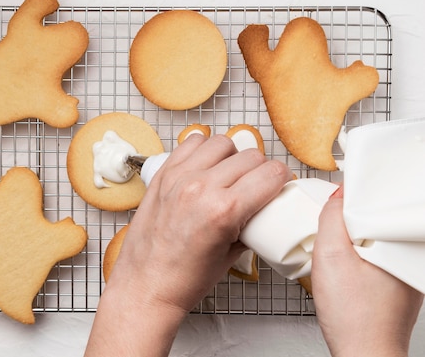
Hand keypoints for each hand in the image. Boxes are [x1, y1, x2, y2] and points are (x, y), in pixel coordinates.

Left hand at [85, 134, 291, 355]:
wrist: (146, 285)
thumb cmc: (183, 279)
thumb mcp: (232, 255)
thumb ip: (252, 224)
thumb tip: (264, 206)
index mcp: (224, 210)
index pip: (271, 173)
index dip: (281, 178)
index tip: (279, 184)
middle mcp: (201, 188)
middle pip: (250, 156)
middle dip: (260, 170)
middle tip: (256, 186)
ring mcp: (179, 178)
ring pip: (222, 143)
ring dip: (232, 156)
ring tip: (229, 175)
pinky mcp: (163, 174)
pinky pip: (191, 143)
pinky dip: (203, 150)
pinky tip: (205, 167)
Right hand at [312, 186, 423, 356]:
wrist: (363, 354)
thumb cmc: (354, 317)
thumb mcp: (331, 257)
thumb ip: (332, 219)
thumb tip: (339, 195)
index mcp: (404, 244)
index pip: (378, 202)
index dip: (350, 199)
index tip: (334, 205)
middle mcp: (412, 256)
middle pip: (376, 219)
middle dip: (351, 219)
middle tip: (331, 230)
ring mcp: (406, 271)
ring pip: (376, 238)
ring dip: (354, 237)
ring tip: (337, 249)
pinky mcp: (398, 283)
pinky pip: (377, 256)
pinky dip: (360, 255)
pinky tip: (346, 267)